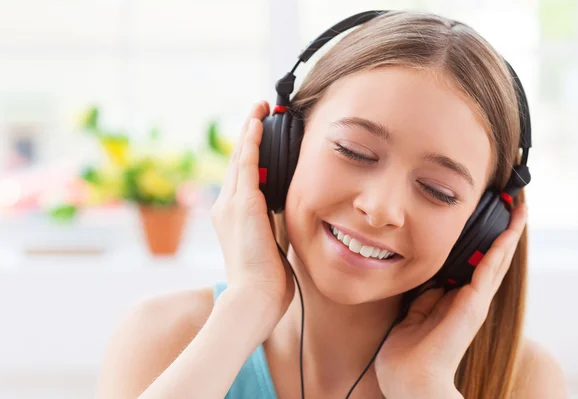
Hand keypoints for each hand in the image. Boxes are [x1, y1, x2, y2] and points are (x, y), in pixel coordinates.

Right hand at [210, 101, 294, 326]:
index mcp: (233, 217)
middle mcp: (226, 206)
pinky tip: (257, 121)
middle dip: (249, 134)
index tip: (262, 135)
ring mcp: (231, 203)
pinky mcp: (242, 203)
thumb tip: (289, 210)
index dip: (250, 153)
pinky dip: (252, 140)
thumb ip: (276, 224)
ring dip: (250, 129)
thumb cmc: (266, 279)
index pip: (242, 177)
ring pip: (240, 156)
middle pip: (238, 161)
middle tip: (260, 111)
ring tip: (259, 108)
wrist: (255, 297)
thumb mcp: (272, 243)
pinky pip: (247, 162)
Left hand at [374, 204, 527, 398]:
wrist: (410, 381)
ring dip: (508, 235)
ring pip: (496, 262)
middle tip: (512, 209)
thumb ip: (424, 301)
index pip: (471, 269)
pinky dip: (501, 247)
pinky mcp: (474, 304)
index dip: (480, 247)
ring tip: (518, 211)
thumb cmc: (406, 356)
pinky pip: (489, 269)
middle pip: (490, 262)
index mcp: (453, 304)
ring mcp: (474, 303)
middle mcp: (469, 302)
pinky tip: (510, 228)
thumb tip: (432, 284)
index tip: (484, 224)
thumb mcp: (412, 319)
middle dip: (501, 235)